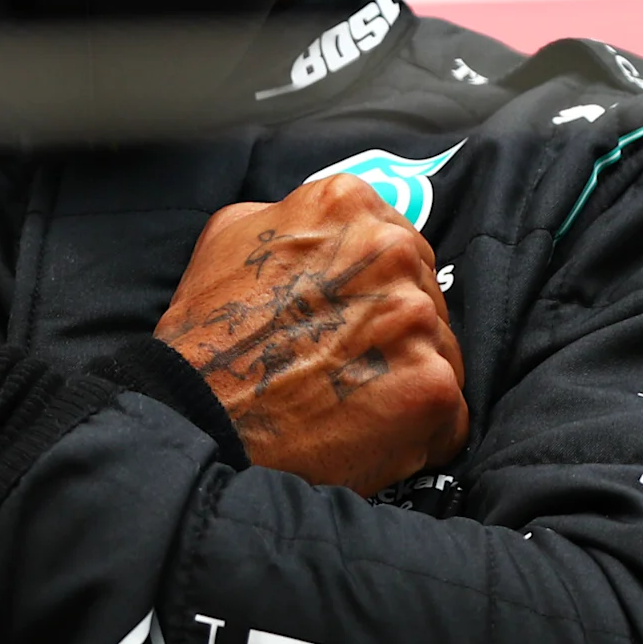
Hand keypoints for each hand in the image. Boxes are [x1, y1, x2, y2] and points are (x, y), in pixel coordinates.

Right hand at [154, 174, 467, 493]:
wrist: (194, 419)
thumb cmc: (206, 337)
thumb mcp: (229, 237)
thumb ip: (291, 217)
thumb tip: (332, 232)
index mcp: (347, 206)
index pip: (398, 245)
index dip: (374, 292)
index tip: (348, 321)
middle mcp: (390, 250)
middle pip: (425, 295)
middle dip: (394, 334)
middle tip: (343, 367)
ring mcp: (414, 318)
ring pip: (440, 352)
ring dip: (406, 381)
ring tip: (349, 405)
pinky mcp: (430, 385)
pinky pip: (449, 415)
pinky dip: (418, 433)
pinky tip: (369, 437)